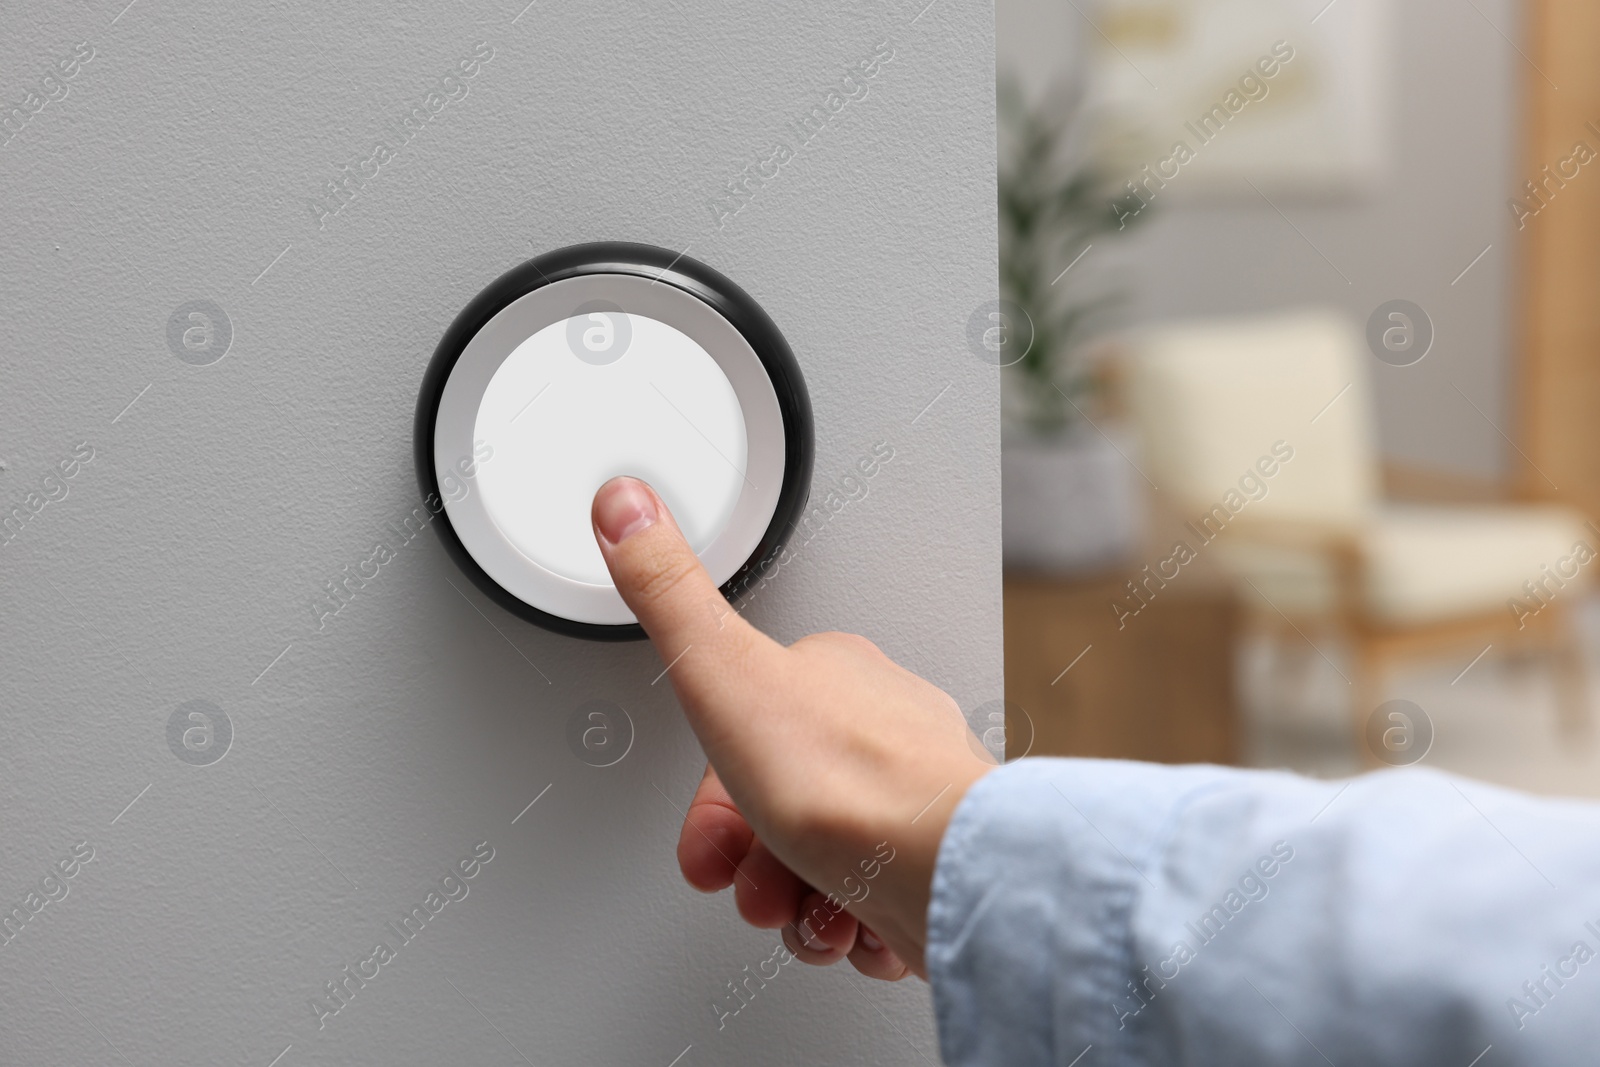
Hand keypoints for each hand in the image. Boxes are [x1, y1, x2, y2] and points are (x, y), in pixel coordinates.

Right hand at [591, 476, 991, 979]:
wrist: (943, 871)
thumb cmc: (850, 782)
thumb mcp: (723, 671)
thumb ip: (668, 594)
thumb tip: (627, 505)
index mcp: (831, 677)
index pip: (746, 736)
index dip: (713, 805)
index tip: (710, 845)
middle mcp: (879, 735)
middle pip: (782, 807)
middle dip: (756, 864)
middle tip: (757, 887)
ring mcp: (911, 804)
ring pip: (827, 862)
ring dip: (801, 904)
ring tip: (808, 908)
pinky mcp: (936, 869)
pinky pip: (877, 907)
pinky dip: (855, 928)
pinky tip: (851, 924)